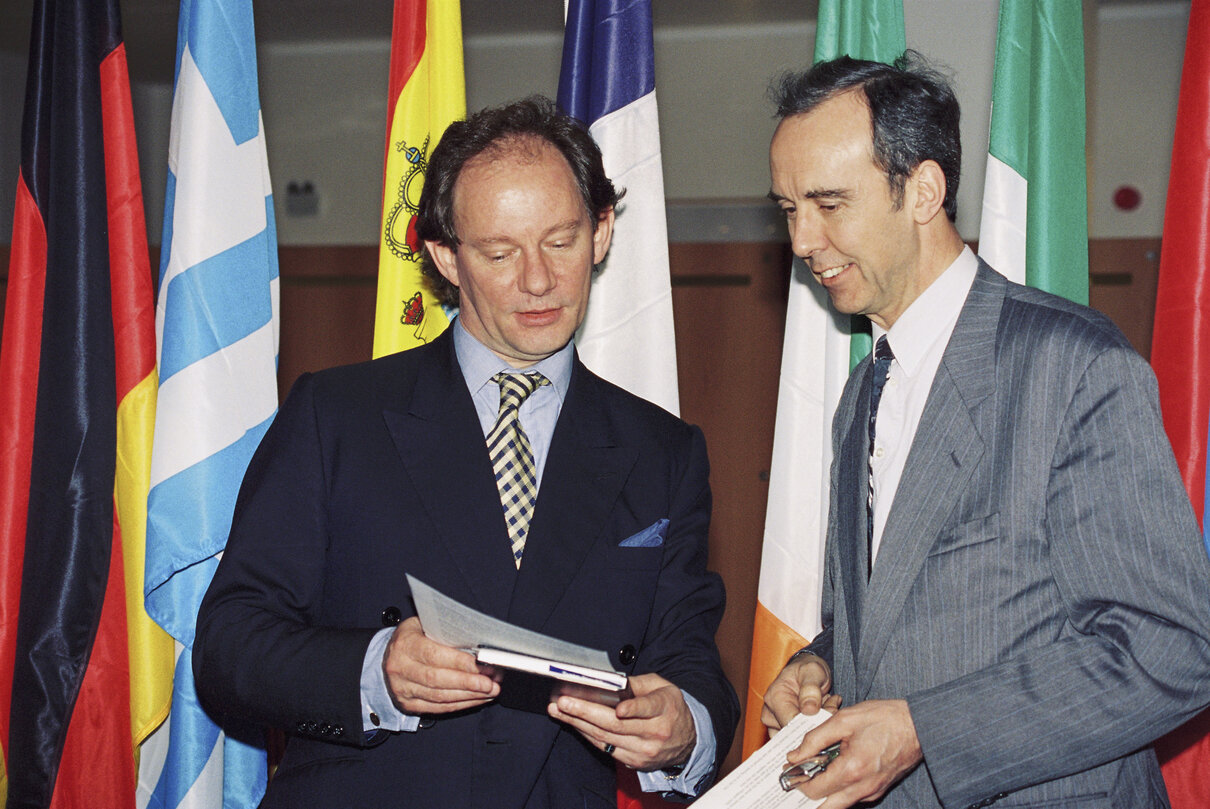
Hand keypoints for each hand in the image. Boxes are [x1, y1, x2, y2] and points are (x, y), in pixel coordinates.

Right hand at [381, 617, 500, 713]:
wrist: (388, 656)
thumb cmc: (414, 637)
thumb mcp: (424, 625)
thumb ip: (445, 632)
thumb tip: (477, 643)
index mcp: (404, 644)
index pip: (433, 655)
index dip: (458, 662)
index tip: (481, 664)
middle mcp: (399, 668)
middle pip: (437, 679)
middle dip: (468, 683)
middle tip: (491, 683)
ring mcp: (402, 689)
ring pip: (439, 697)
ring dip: (468, 696)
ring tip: (490, 691)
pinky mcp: (408, 705)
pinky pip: (438, 708)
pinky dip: (460, 704)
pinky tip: (477, 699)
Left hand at [547, 672, 695, 770]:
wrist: (688, 740)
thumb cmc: (670, 707)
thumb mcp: (662, 687)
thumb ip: (638, 684)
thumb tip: (610, 683)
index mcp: (665, 708)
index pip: (647, 708)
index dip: (633, 709)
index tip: (618, 708)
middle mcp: (655, 732)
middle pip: (616, 724)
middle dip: (586, 712)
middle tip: (564, 702)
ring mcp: (644, 751)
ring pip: (606, 737)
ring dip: (579, 724)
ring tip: (560, 711)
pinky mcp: (635, 762)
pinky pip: (606, 748)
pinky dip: (588, 735)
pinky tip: (574, 724)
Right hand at [762, 653, 838, 736]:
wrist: (805, 671)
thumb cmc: (807, 669)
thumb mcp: (813, 671)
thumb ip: (811, 688)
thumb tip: (809, 710)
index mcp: (774, 698)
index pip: (791, 724)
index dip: (813, 724)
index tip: (830, 712)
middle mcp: (770, 714)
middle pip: (795, 733)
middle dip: (818, 724)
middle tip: (832, 707)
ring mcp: (775, 724)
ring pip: (799, 739)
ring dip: (818, 727)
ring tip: (828, 706)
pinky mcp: (782, 730)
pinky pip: (800, 740)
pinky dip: (815, 729)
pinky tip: (823, 713)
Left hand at [786, 699, 921, 807]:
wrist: (919, 725)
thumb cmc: (885, 718)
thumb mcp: (844, 720)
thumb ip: (815, 739)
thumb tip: (795, 755)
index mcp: (852, 770)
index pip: (814, 790)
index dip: (796, 780)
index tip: (789, 768)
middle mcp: (862, 788)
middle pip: (824, 807)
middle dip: (807, 795)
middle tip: (797, 777)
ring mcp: (872, 792)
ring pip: (839, 805)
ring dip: (823, 793)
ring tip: (814, 771)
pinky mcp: (878, 790)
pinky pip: (852, 798)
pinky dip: (839, 790)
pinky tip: (834, 769)